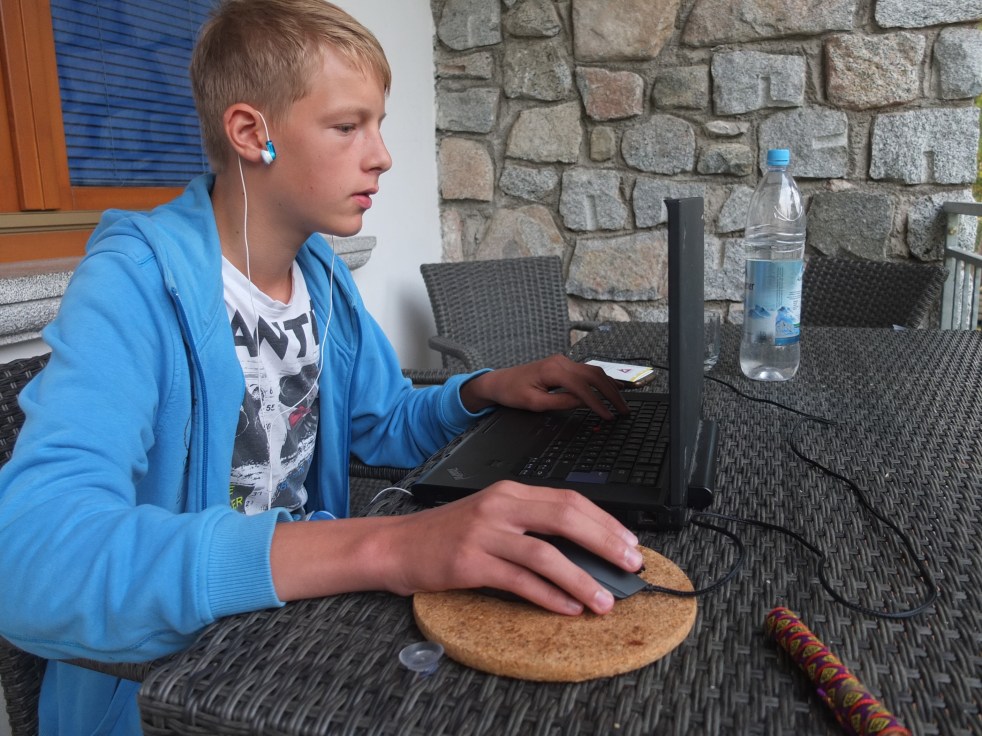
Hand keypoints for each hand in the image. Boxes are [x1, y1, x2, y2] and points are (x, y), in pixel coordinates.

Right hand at [379, 482, 642, 614]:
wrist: (396, 545)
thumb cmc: (446, 535)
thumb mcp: (491, 518)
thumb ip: (530, 525)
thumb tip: (582, 549)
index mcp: (509, 492)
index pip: (569, 500)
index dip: (605, 522)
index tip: (629, 542)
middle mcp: (500, 506)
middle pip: (566, 518)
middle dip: (605, 543)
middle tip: (630, 565)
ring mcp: (484, 533)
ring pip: (547, 554)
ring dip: (582, 579)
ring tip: (604, 600)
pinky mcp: (470, 562)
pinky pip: (520, 580)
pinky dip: (549, 596)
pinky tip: (567, 608)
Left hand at [460, 354, 629, 418]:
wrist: (500, 381)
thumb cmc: (513, 392)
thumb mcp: (534, 403)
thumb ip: (560, 402)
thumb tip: (583, 403)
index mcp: (553, 370)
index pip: (582, 387)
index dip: (597, 403)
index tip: (608, 416)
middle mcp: (561, 361)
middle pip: (594, 375)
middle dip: (611, 393)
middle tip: (624, 410)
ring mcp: (563, 361)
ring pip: (593, 371)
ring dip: (609, 386)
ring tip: (622, 402)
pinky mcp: (564, 365)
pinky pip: (587, 371)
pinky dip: (601, 380)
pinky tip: (613, 387)